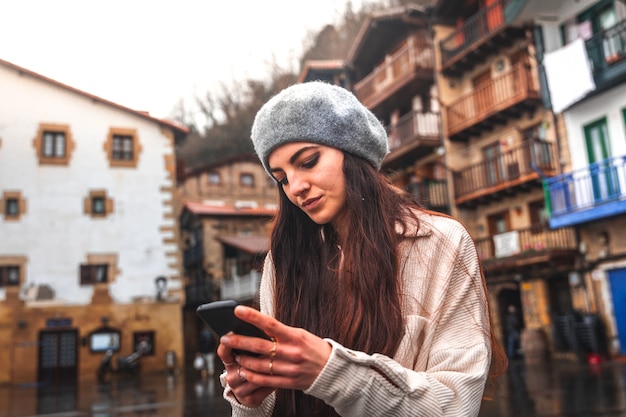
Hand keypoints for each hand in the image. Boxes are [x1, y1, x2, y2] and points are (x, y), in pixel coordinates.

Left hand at [217, 305, 331, 406]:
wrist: (331, 370)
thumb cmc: (313, 348)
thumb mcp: (300, 334)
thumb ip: (280, 332)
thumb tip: (257, 327)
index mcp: (295, 336)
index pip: (270, 324)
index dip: (252, 317)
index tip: (237, 310)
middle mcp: (291, 352)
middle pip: (259, 346)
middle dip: (239, 341)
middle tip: (225, 337)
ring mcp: (289, 369)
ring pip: (259, 365)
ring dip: (243, 360)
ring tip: (235, 355)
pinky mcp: (288, 382)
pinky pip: (265, 380)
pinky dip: (252, 375)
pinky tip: (244, 370)